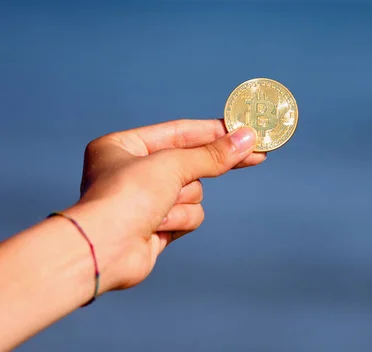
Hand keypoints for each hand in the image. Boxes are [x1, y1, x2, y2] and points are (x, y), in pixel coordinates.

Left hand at [62, 119, 263, 294]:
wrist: (104, 250)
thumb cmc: (127, 196)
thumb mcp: (172, 165)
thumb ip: (211, 154)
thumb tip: (247, 139)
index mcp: (124, 146)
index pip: (180, 132)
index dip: (215, 131)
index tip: (246, 130)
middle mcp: (132, 171)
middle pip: (190, 161)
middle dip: (212, 164)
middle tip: (257, 154)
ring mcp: (145, 200)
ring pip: (192, 191)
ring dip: (183, 200)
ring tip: (162, 209)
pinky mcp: (156, 226)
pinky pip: (188, 214)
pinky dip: (179, 219)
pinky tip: (159, 226)